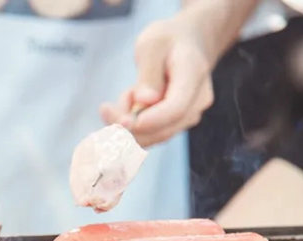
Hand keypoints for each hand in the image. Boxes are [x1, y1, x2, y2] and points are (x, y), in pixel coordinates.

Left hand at [100, 15, 214, 146]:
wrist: (188, 43)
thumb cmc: (168, 40)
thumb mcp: (152, 45)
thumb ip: (148, 73)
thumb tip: (144, 101)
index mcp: (193, 74)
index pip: (175, 108)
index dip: (149, 120)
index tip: (122, 121)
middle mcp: (197, 101)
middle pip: (162, 129)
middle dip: (127, 125)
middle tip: (105, 109)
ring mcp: (189, 116)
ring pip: (153, 137)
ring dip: (127, 123)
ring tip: (127, 94)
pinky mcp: (176, 124)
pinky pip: (149, 136)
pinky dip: (131, 126)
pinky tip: (130, 104)